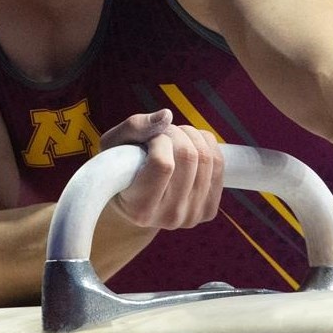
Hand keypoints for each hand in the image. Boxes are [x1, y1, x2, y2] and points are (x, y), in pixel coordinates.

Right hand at [101, 110, 223, 228]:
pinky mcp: (208, 210)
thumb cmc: (119, 169)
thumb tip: (167, 115)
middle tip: (161, 133)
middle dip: (176, 133)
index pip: (163, 165)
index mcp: (139, 208)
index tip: (148, 140)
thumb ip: (134, 128)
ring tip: (173, 139)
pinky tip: (189, 145)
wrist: (134, 202)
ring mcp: (192, 215)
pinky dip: (206, 144)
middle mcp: (168, 217)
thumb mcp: (113, 145)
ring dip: (190, 136)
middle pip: (188, 157)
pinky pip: (219, 164)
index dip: (158, 141)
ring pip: (206, 157)